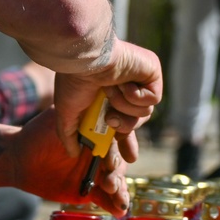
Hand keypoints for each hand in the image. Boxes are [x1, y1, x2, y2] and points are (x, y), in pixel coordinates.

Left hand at [8, 108, 130, 216]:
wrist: (20, 159)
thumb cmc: (39, 133)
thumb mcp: (58, 118)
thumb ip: (76, 115)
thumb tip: (93, 105)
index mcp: (99, 131)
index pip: (120, 136)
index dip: (127, 145)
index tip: (127, 154)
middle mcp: (102, 151)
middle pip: (119, 160)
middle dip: (118, 170)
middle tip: (111, 177)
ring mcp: (97, 172)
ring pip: (115, 180)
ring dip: (119, 189)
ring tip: (115, 195)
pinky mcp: (90, 190)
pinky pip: (105, 198)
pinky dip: (114, 204)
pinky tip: (119, 211)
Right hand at [52, 39, 161, 160]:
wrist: (85, 61)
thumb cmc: (74, 80)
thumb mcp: (66, 112)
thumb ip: (69, 135)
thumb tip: (73, 154)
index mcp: (109, 98)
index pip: (123, 124)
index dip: (126, 142)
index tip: (128, 159)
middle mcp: (126, 90)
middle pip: (136, 122)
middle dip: (126, 129)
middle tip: (113, 122)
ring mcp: (141, 81)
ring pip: (144, 113)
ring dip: (123, 106)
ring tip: (110, 91)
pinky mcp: (152, 74)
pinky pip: (151, 100)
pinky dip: (134, 97)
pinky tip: (122, 84)